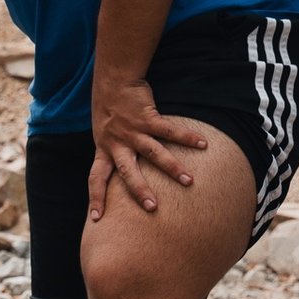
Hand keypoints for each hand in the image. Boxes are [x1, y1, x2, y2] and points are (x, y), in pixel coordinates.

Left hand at [88, 79, 208, 218]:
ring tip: (189, 182)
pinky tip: (202, 143)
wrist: (112, 81)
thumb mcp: (103, 134)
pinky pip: (169, 130)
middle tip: (153, 208)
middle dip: (140, 191)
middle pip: (128, 172)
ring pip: (153, 153)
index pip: (95, 178)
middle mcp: (116, 143)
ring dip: (172, 168)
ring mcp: (132, 131)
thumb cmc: (109, 110)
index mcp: (103, 149)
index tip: (96, 218)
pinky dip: (186, 137)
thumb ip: (112, 152)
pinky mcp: (147, 117)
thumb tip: (122, 173)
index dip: (96, 197)